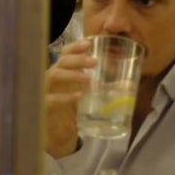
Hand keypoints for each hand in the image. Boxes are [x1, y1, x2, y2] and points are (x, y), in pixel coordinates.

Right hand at [44, 40, 95, 157]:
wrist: (59, 132)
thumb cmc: (73, 106)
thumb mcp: (90, 94)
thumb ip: (106, 88)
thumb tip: (130, 85)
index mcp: (64, 71)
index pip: (66, 53)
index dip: (75, 46)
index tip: (89, 43)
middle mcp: (53, 78)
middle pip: (61, 61)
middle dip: (77, 59)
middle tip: (94, 62)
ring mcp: (46, 91)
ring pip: (52, 76)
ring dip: (71, 75)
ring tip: (88, 78)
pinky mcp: (44, 107)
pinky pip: (49, 99)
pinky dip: (64, 97)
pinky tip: (78, 96)